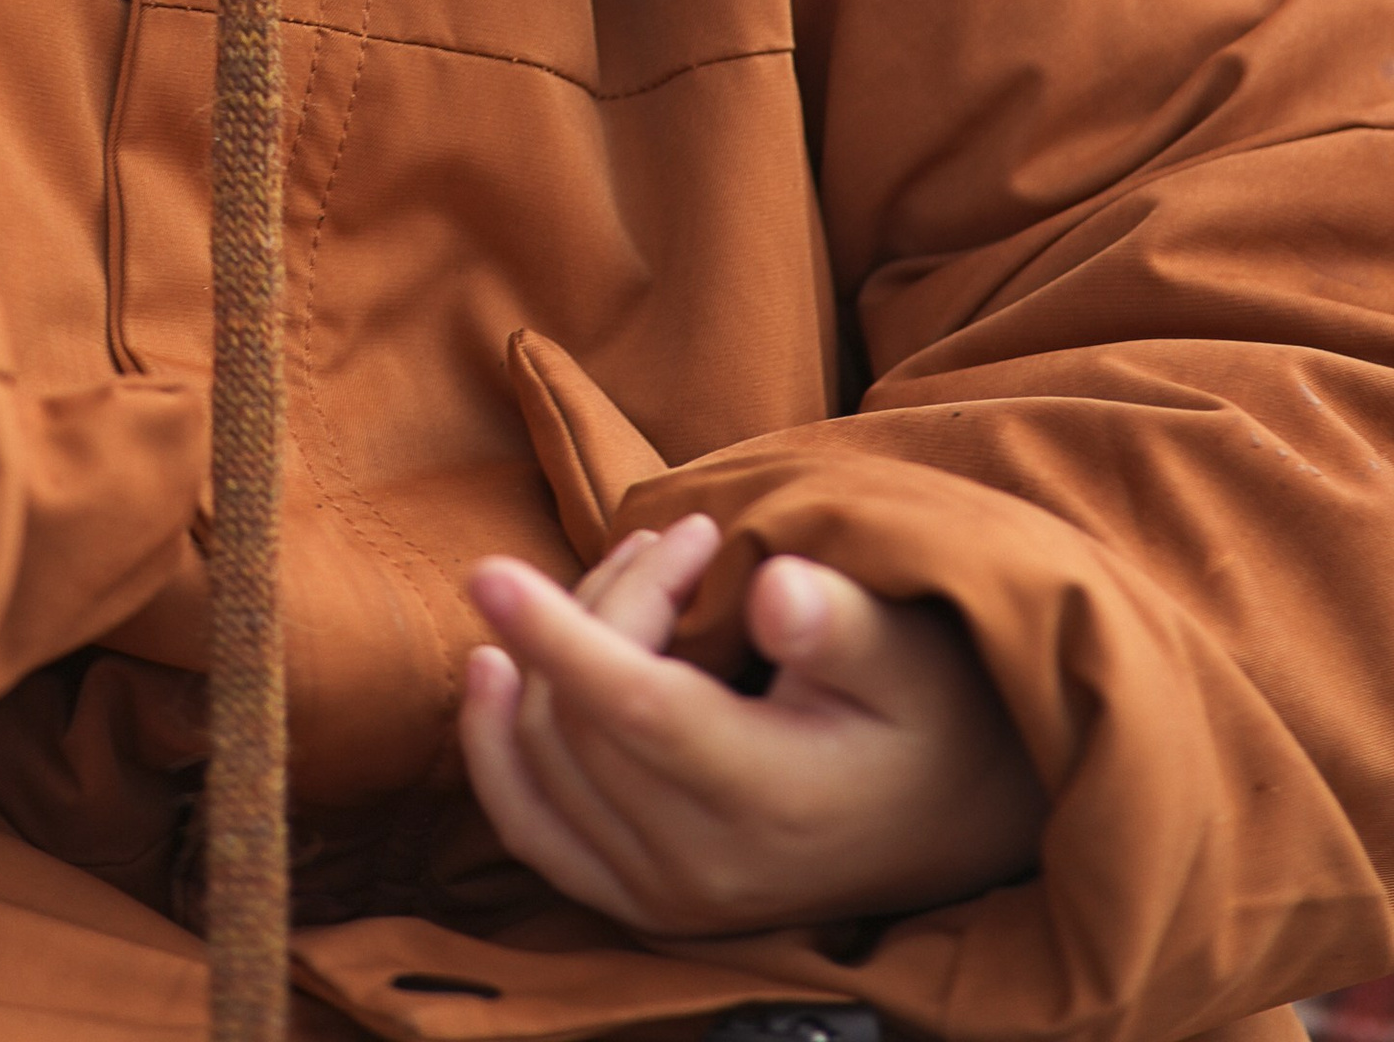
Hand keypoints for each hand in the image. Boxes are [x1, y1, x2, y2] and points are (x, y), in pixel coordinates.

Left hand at [458, 519, 1045, 933]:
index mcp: (772, 799)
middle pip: (587, 713)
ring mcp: (667, 895)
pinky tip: (491, 668)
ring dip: (557, 649)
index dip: (557, 637)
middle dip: (607, 600)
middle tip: (681, 540)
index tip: (487, 568)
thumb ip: (841, 621)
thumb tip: (777, 589)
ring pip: (548, 752)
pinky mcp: (640, 901)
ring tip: (636, 576)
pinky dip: (497, 750)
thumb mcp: (908, 652)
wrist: (954, 815)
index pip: (637, 710)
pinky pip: (532, 826)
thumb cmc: (932, 711)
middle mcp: (707, 867)